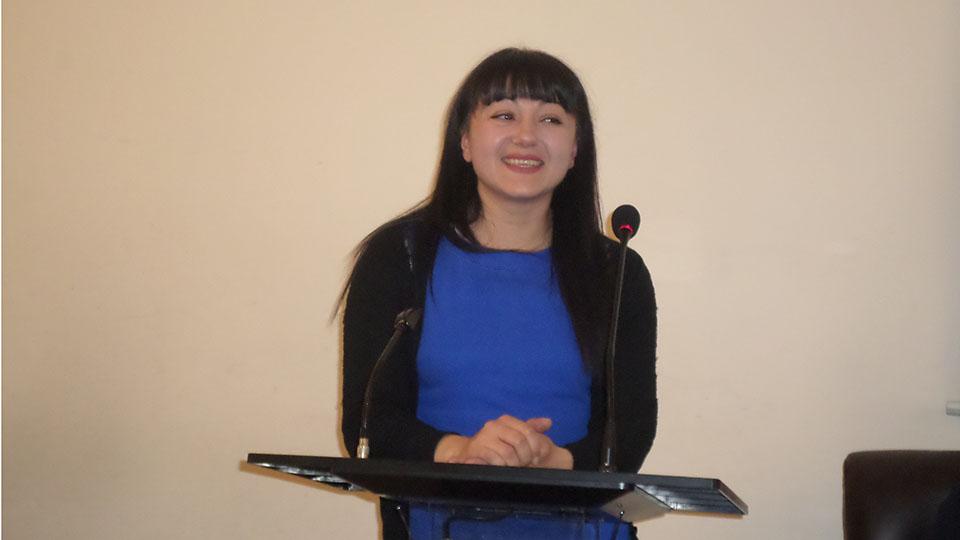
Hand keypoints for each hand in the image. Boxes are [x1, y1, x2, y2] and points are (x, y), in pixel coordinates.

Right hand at [434, 415, 572, 468]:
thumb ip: (530, 429)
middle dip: (525, 457)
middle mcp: (494, 425)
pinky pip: (494, 460)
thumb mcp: (513, 435)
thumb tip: (548, 422)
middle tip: (524, 465)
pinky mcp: (475, 451)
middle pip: (520, 442)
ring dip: (513, 464)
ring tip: (512, 467)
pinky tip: (501, 468)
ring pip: (508, 453)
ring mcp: (483, 437)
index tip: (537, 458)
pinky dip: (501, 466)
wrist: (466, 452)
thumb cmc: (494, 445)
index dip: (536, 447)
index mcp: (505, 420)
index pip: (528, 432)